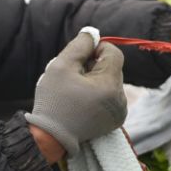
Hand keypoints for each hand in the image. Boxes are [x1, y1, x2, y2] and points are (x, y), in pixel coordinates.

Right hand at [25, 32, 126, 156]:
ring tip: (76, 92)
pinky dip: (98, 94)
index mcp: (110, 86)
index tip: (79, 60)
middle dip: (94, 66)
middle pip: (112, 67)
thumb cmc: (53, 101)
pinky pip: (111, 96)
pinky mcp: (116, 120)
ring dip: (96, 80)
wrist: (51, 137)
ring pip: (111, 81)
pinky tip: (82, 102)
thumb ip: (80, 45)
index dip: (96, 49)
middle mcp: (120, 100)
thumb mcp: (61, 66)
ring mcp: (119, 112)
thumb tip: (93, 34)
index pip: (113, 53)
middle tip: (73, 78)